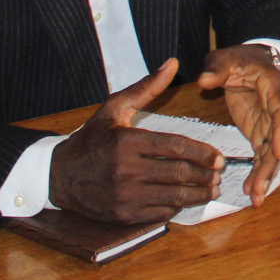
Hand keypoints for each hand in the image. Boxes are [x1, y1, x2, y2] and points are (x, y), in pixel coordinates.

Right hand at [50, 58, 223, 223]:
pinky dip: (177, 207)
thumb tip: (172, 64)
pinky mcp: (123, 215)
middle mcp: (126, 171)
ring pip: (174, 197)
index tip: (218, 157)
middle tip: (220, 174)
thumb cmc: (91, 139)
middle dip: (205, 175)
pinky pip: (160, 213)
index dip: (202, 153)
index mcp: (127, 142)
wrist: (59, 175)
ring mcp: (125, 196)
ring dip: (198, 194)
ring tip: (211, 189)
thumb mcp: (114, 108)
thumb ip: (146, 87)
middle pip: (179, 173)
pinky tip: (185, 200)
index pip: (176, 147)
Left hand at [197, 45, 279, 204]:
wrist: (249, 62)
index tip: (278, 152)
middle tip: (261, 189)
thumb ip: (216, 68)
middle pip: (278, 140)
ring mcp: (268, 124)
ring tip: (256, 198)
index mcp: (272, 88)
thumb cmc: (239, 59)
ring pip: (270, 152)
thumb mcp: (226, 58)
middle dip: (271, 166)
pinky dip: (257, 172)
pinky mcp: (259, 132)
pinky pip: (260, 155)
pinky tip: (250, 192)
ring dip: (265, 175)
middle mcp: (276, 110)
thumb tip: (204, 80)